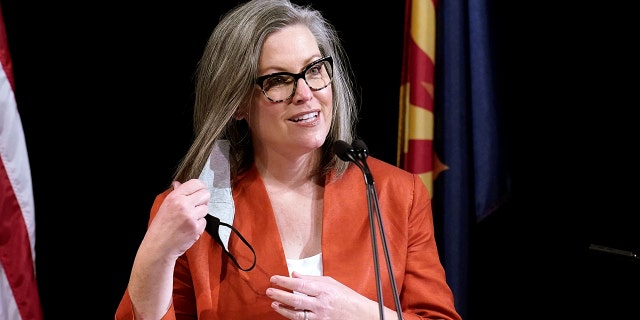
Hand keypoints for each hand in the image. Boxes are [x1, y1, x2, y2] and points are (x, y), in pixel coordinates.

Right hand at [143, 179, 210, 259]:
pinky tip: (189, 228)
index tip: (200, 191)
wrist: (158, 247)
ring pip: (206, 208)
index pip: (196, 183)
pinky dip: (199, 225)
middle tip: (196, 206)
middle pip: (205, 194)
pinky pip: (204, 221)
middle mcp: (183, 204)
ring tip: (188, 219)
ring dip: (200, 214)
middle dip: (203, 200)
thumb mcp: (164, 206)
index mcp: (174, 197)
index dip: (200, 187)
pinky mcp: (196, 228)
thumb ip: (175, 194)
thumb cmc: (160, 227)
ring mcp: (191, 216)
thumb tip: (179, 184)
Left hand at [266, 271, 380, 319]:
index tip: (274, 278)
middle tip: (269, 291)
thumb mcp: (332, 283)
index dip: (284, 282)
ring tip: (274, 303)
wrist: (362, 315)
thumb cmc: (348, 298)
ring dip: (283, 309)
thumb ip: (312, 279)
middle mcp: (321, 304)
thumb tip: (295, 275)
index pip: (300, 285)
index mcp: (324, 290)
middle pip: (295, 300)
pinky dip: (292, 317)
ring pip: (296, 314)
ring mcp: (320, 317)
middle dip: (280, 295)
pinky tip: (286, 312)